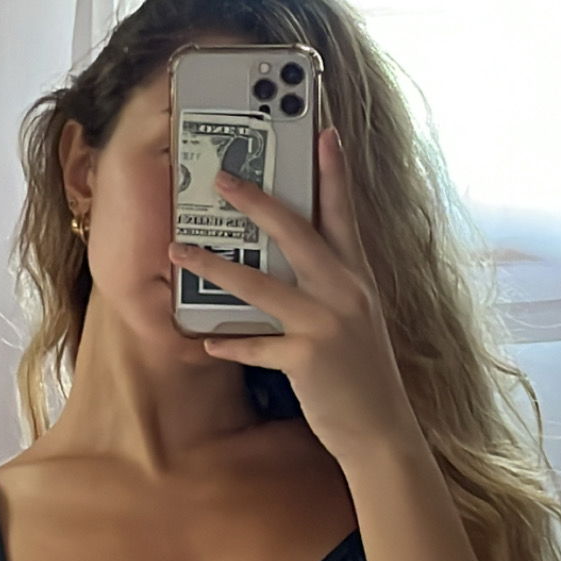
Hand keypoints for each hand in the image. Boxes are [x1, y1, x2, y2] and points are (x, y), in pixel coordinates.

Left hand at [167, 126, 419, 466]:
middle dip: (256, 203)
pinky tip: (205, 340)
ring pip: (261, 285)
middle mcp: (344, 291)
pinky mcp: (308, 359)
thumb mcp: (355, 317)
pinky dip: (229, 342)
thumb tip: (295, 259)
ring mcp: (326, 323)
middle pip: (296, 233)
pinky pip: (256, 346)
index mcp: (356, 277)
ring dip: (214, 267)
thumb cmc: (361, 372)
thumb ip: (330, 285)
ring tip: (178, 252)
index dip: (334, 171)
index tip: (324, 131)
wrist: (382, 429)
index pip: (343, 213)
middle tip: (222, 178)